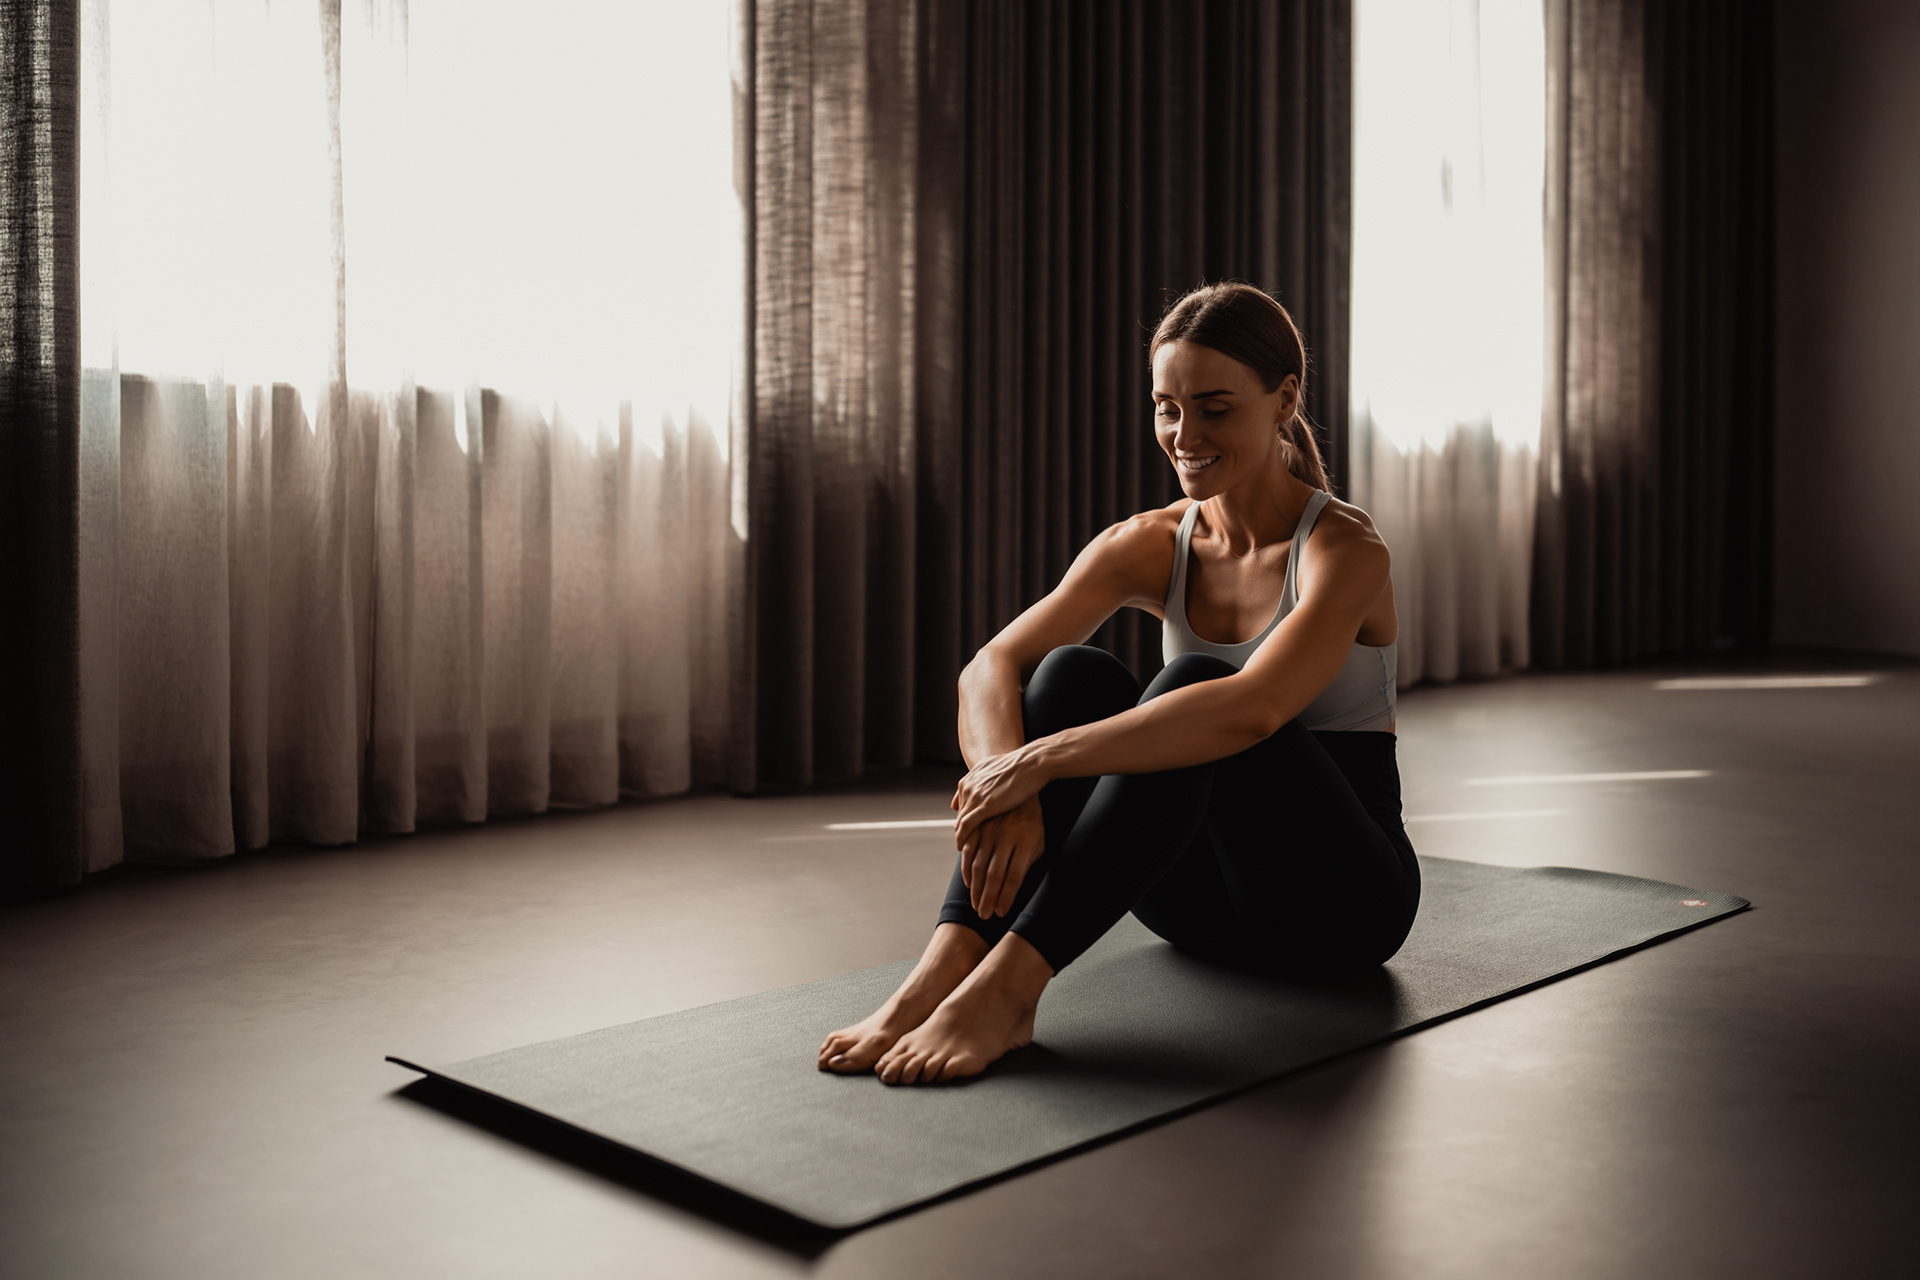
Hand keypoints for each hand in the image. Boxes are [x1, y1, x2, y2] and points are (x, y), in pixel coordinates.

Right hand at [955, 795, 1045, 917]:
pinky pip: (969, 850)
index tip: (1000, 913)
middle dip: (988, 898)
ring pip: (980, 864)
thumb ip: (1028, 862)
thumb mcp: (1039, 840)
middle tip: (983, 916)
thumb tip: (1013, 890)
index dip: (1006, 897)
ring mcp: (991, 828)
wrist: (1023, 778)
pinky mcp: (979, 823)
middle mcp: (1008, 835)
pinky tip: (969, 883)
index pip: (1015, 876)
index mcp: (1028, 840)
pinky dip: (967, 868)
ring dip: (976, 888)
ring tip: (975, 905)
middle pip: (995, 874)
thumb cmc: (1035, 820)